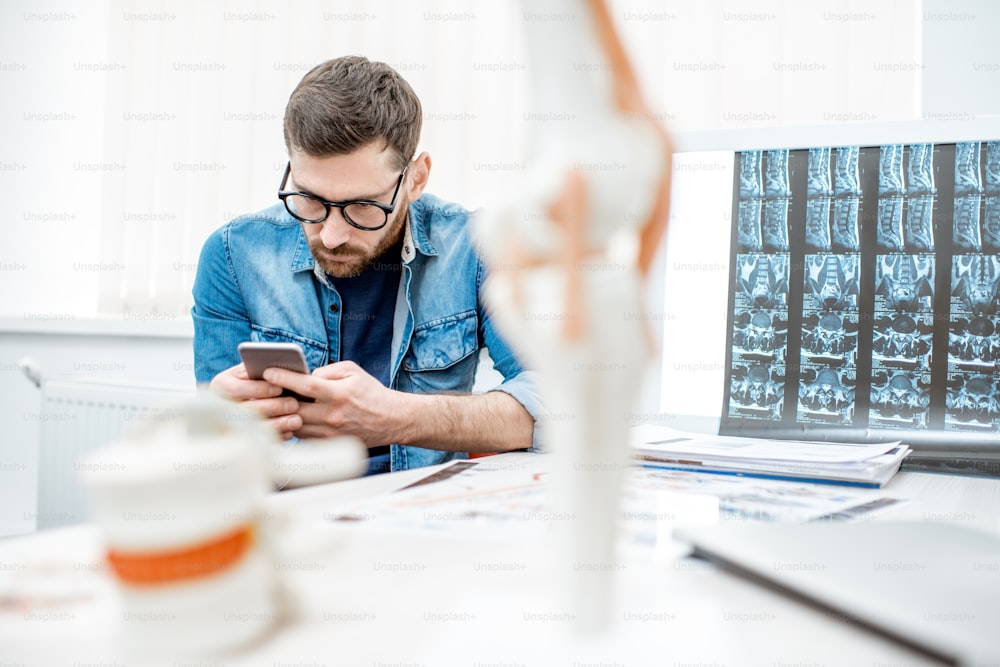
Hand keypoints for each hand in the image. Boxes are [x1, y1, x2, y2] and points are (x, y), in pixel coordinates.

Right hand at [209, 363, 302, 439]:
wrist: (247, 397)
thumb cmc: (255, 378)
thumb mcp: (252, 369)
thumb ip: (261, 368)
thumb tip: (278, 369)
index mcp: (221, 384)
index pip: (236, 390)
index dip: (259, 389)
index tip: (279, 388)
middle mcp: (221, 405)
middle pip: (246, 410)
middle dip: (273, 407)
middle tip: (294, 404)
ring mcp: (229, 423)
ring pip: (253, 427)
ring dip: (278, 424)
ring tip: (297, 420)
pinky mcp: (242, 438)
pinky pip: (260, 440)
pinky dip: (277, 436)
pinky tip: (290, 432)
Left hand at [262, 361, 404, 445]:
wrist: (391, 420)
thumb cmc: (370, 392)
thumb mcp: (352, 371)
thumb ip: (326, 371)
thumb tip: (305, 376)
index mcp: (339, 394)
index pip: (305, 386)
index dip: (284, 378)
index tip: (267, 372)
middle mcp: (333, 416)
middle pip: (295, 408)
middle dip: (278, 398)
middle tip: (265, 389)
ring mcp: (330, 433)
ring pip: (295, 425)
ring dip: (285, 414)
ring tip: (276, 403)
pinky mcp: (330, 445)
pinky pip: (303, 436)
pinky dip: (295, 426)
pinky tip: (293, 416)